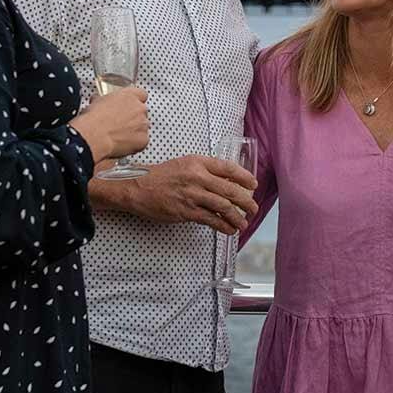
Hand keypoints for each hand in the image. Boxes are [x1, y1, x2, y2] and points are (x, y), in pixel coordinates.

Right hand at [70, 85, 149, 166]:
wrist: (95, 136)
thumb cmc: (94, 119)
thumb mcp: (96, 101)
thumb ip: (104, 99)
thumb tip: (99, 100)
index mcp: (130, 96)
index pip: (141, 95)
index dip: (134, 101)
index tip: (127, 106)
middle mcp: (140, 108)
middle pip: (142, 111)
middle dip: (133, 117)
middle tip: (120, 122)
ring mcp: (143, 124)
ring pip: (142, 126)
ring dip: (134, 130)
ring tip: (119, 135)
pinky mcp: (144, 139)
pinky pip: (142, 140)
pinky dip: (135, 143)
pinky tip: (123, 143)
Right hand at [123, 154, 258, 233]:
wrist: (138, 187)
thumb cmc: (162, 176)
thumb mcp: (185, 164)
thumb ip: (205, 171)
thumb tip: (228, 182)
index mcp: (198, 162)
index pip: (228, 168)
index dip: (244, 177)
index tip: (253, 185)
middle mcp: (197, 177)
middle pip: (229, 189)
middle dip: (246, 201)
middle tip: (254, 208)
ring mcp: (192, 195)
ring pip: (223, 206)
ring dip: (237, 216)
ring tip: (244, 223)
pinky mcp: (186, 211)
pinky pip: (210, 219)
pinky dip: (223, 225)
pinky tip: (229, 229)